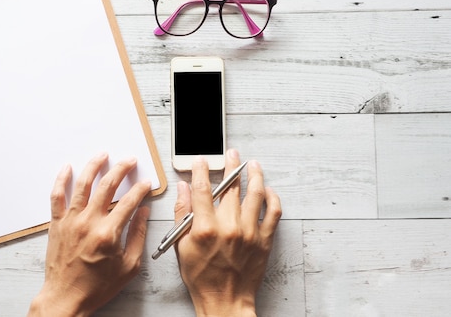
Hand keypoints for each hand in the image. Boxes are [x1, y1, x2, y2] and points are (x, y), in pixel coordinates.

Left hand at [28, 153, 151, 316]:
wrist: (66, 297)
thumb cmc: (97, 286)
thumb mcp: (128, 266)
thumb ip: (137, 236)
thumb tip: (143, 214)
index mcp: (108, 233)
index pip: (129, 202)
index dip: (140, 189)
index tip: (146, 183)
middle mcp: (89, 223)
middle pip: (107, 186)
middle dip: (121, 169)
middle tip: (130, 160)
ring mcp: (71, 221)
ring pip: (82, 185)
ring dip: (94, 166)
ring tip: (102, 154)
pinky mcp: (57, 224)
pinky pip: (56, 196)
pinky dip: (61, 180)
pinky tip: (67, 168)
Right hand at [174, 150, 281, 316]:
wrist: (225, 300)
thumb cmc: (202, 277)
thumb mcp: (181, 246)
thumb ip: (182, 214)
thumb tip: (183, 189)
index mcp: (205, 229)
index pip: (203, 189)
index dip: (200, 171)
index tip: (201, 161)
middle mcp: (229, 227)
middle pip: (231, 187)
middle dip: (230, 166)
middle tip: (231, 154)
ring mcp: (249, 232)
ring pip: (255, 194)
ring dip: (254, 175)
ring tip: (252, 164)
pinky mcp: (264, 240)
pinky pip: (273, 212)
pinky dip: (272, 197)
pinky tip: (267, 189)